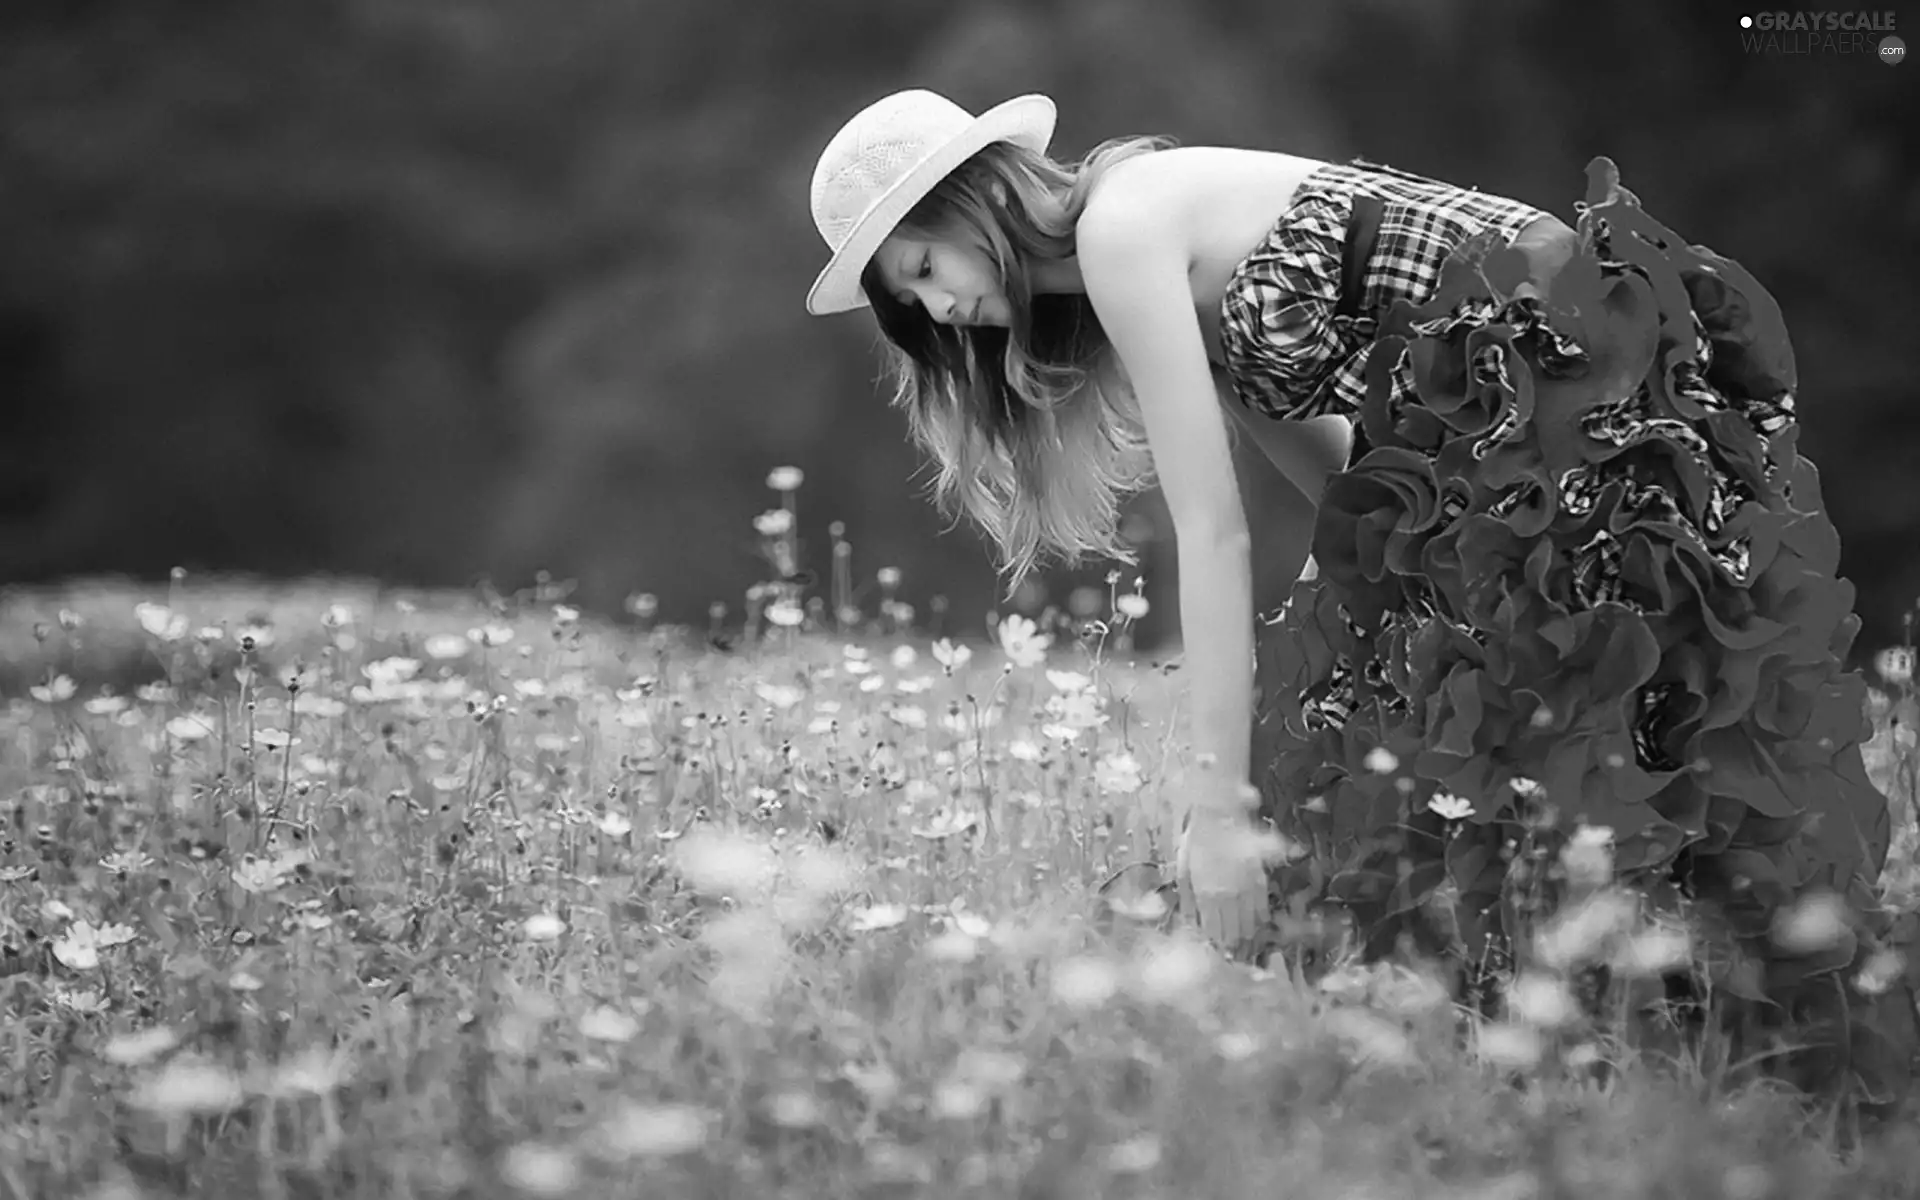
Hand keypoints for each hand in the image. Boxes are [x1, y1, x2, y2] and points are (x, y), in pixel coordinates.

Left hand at [1176, 801, 1270, 957]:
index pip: (1214, 931)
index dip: (1216, 948)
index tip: (1218, 958)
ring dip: (1247, 938)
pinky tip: (1257, 928)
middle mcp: (1229, 896)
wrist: (1219, 817)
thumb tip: (1193, 926)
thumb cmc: (1196, 843)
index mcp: (1207, 895)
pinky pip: (1262, 907)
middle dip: (1232, 948)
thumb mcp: (1184, 872)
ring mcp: (1247, 889)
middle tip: (1233, 959)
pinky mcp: (1260, 880)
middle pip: (1233, 932)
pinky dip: (1259, 921)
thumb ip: (1190, 902)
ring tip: (1245, 950)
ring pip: (1250, 923)